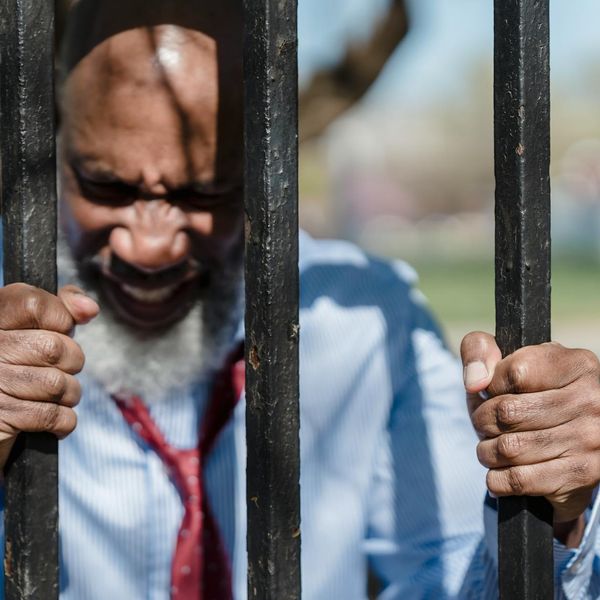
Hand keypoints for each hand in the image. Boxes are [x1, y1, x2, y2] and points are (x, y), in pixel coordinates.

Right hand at [0, 283, 98, 468]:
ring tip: (56, 394)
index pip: (34, 305)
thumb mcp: (34, 327)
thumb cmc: (20, 366)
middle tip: (60, 367)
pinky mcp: (0, 418)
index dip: (61, 318)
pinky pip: (52, 416)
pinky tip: (52, 418)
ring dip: (69, 394)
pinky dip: (63, 421)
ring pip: (57, 384)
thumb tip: (90, 308)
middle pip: (53, 348)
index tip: (62, 329)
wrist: (0, 416)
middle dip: (71, 361)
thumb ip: (60, 307)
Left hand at [461, 332, 599, 544]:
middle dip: (482, 421)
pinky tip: (500, 470)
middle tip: (484, 424)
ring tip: (490, 447)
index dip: (490, 386)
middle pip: (506, 412)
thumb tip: (474, 382)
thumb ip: (479, 350)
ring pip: (508, 448)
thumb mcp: (506, 359)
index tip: (492, 392)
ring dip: (486, 451)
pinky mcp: (581, 474)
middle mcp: (590, 399)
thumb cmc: (530, 392)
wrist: (573, 438)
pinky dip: (497, 478)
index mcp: (575, 364)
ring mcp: (589, 438)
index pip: (513, 373)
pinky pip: (518, 479)